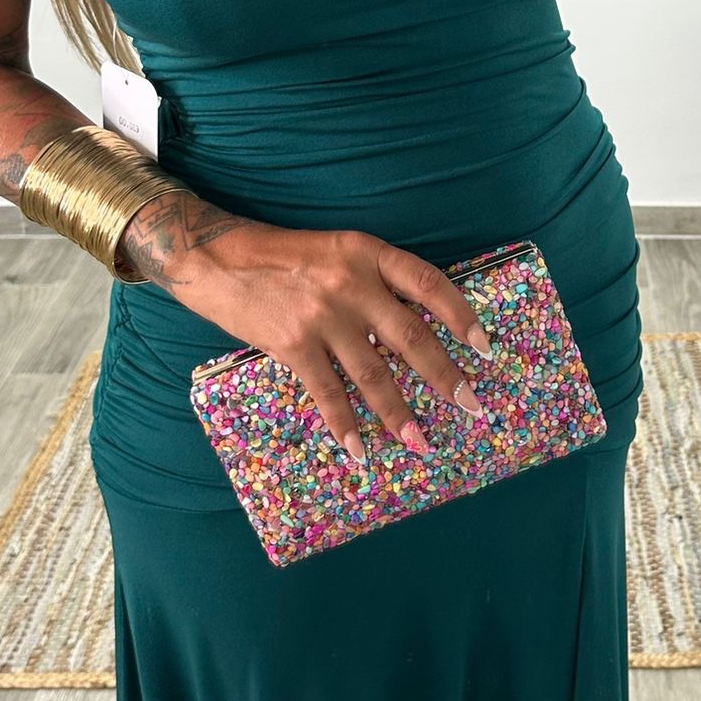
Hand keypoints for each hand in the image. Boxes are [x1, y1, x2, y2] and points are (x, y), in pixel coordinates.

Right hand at [173, 221, 493, 462]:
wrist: (216, 258)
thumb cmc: (282, 257)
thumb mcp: (337, 251)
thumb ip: (374, 281)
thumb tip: (417, 328)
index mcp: (368, 252)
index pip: (430, 285)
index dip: (462, 317)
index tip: (484, 348)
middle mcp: (352, 283)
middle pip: (412, 337)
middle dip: (445, 377)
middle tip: (471, 406)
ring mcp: (323, 316)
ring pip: (375, 373)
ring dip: (400, 414)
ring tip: (421, 443)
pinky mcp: (293, 344)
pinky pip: (329, 393)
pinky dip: (346, 424)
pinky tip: (360, 449)